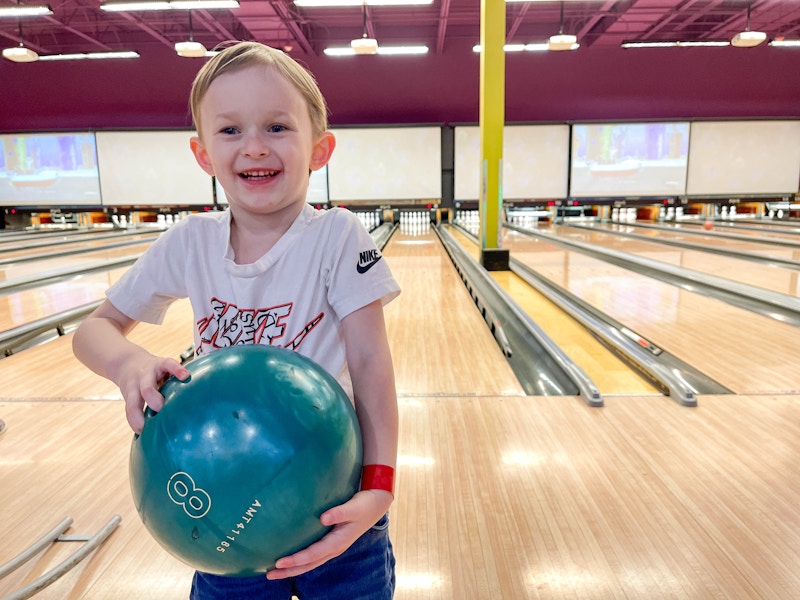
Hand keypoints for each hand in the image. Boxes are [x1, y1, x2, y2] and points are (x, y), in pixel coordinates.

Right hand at [116, 354, 189, 433]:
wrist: (127, 363)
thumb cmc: (156, 370)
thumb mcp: (166, 368)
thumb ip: (179, 378)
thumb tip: (203, 397)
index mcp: (159, 366)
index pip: (168, 364)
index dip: (177, 370)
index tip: (186, 376)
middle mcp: (145, 375)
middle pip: (147, 389)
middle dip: (154, 401)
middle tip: (161, 409)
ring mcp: (134, 386)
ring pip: (132, 402)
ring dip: (139, 417)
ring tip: (145, 428)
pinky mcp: (127, 395)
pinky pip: (128, 410)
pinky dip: (133, 422)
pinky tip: (140, 431)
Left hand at [266, 489, 392, 579]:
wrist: (375, 505)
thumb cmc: (364, 504)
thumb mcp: (354, 507)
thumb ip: (340, 512)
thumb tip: (323, 517)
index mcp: (338, 542)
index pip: (313, 554)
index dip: (296, 560)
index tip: (279, 562)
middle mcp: (333, 549)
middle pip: (308, 565)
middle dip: (288, 571)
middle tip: (268, 574)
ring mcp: (332, 548)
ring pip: (309, 563)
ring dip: (291, 568)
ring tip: (273, 571)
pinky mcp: (330, 543)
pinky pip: (312, 555)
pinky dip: (299, 560)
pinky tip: (288, 557)